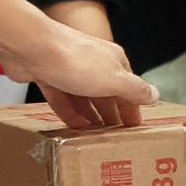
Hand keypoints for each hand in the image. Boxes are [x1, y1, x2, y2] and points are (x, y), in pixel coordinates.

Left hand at [0, 16, 152, 127]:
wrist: (31, 48)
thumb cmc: (76, 61)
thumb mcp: (114, 79)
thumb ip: (135, 90)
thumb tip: (154, 95)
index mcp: (114, 61)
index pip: (130, 87)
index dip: (133, 108)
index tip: (135, 128)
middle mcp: (93, 63)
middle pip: (107, 93)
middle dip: (112, 114)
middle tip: (116, 137)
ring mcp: (70, 69)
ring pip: (84, 97)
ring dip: (91, 116)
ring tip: (96, 136)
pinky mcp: (48, 75)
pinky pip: (62, 98)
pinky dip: (70, 112)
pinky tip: (74, 126)